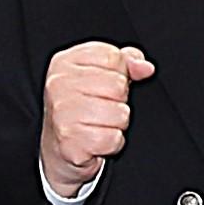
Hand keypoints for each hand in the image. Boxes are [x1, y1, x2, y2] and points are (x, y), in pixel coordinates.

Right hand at [38, 39, 153, 196]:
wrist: (59, 146)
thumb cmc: (81, 107)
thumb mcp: (100, 74)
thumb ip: (125, 62)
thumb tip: (145, 68)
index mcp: (65, 62)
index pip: (113, 58)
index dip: (119, 74)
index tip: (104, 86)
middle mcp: (59, 85)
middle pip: (118, 86)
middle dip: (119, 100)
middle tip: (102, 108)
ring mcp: (62, 114)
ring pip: (120, 114)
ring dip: (117, 123)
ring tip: (100, 124)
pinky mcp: (70, 142)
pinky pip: (113, 139)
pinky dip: (112, 143)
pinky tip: (98, 140)